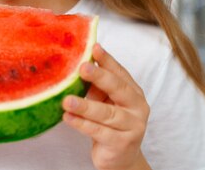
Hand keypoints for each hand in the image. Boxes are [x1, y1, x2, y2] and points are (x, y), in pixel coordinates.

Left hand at [62, 43, 150, 169]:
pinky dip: (82, 124)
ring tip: (67, 100)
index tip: (94, 47)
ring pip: (106, 113)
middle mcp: (137, 107)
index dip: (107, 60)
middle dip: (99, 77)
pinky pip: (98, 131)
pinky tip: (68, 117)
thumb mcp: (104, 101)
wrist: (120, 158)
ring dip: (85, 106)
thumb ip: (97, 86)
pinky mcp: (121, 144)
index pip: (120, 73)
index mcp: (133, 92)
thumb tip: (77, 64)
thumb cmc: (109, 123)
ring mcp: (132, 126)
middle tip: (82, 68)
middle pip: (118, 89)